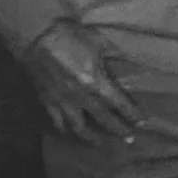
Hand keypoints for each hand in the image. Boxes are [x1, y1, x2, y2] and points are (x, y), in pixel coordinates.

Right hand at [24, 18, 137, 144]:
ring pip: (79, 127)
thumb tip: (129, 62)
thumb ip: (113, 56)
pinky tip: (67, 130)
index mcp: (95, 82)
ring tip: (99, 142)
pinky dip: (63, 128)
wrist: (36, 36)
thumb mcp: (98, 41)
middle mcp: (81, 97)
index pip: (119, 103)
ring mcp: (63, 102)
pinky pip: (57, 121)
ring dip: (91, 137)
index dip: (131, 113)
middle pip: (103, 119)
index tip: (141, 122)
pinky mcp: (48, 101)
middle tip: (129, 139)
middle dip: (118, 130)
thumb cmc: (69, 35)